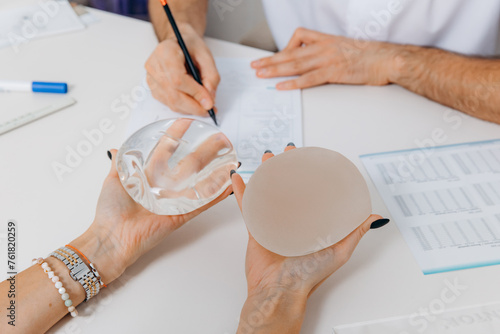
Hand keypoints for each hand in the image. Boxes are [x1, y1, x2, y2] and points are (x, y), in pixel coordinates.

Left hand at [72, 134, 231, 284]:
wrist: (113, 237)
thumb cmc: (110, 211)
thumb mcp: (113, 181)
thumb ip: (118, 164)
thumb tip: (114, 148)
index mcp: (149, 177)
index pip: (167, 152)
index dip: (176, 137)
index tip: (186, 124)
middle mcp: (165, 187)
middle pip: (190, 164)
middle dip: (205, 150)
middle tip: (219, 139)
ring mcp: (175, 200)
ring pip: (200, 182)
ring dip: (216, 171)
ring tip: (230, 159)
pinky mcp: (181, 215)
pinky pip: (201, 203)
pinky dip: (216, 196)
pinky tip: (228, 186)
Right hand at [145, 23, 219, 115]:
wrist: (177, 43)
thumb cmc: (190, 46)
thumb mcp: (206, 55)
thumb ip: (211, 76)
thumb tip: (209, 98)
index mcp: (165, 52)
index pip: (178, 79)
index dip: (195, 93)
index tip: (210, 102)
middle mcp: (153, 65)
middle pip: (173, 95)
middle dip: (194, 106)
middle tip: (209, 110)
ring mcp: (151, 78)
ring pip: (171, 102)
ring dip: (190, 109)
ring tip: (203, 106)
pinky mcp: (152, 88)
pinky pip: (168, 103)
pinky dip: (183, 107)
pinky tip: (193, 102)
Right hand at [231, 144, 385, 332]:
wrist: (279, 292)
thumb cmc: (307, 276)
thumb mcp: (338, 251)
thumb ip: (355, 232)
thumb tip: (375, 217)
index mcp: (310, 224)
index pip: (311, 192)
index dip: (310, 173)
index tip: (310, 158)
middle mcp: (292, 221)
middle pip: (288, 187)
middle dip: (286, 167)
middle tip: (285, 152)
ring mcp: (272, 223)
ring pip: (267, 192)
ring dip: (264, 174)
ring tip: (265, 159)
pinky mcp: (256, 229)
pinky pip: (248, 207)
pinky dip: (242, 192)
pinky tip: (238, 179)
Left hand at [251, 27, 399, 89]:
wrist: (388, 59)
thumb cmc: (371, 55)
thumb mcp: (347, 47)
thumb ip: (330, 52)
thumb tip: (318, 61)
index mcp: (327, 39)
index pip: (300, 36)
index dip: (286, 46)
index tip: (276, 56)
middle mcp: (324, 47)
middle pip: (290, 52)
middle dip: (270, 60)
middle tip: (255, 65)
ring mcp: (328, 59)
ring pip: (295, 64)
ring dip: (275, 70)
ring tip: (261, 75)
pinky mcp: (333, 73)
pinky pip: (308, 78)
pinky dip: (292, 83)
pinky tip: (281, 86)